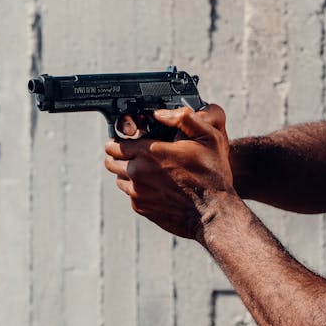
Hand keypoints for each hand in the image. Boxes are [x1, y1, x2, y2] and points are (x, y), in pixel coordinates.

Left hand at [104, 104, 233, 240]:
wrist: (214, 211)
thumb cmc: (213, 174)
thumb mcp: (209, 137)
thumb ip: (184, 118)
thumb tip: (160, 113)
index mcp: (150, 153)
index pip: (114, 145)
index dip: (118, 141)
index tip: (127, 141)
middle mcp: (138, 173)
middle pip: (111, 162)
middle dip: (119, 156)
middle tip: (133, 154)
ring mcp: (138, 193)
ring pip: (120, 179)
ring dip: (128, 173)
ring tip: (147, 171)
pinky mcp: (142, 208)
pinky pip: (131, 195)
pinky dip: (139, 189)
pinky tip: (157, 186)